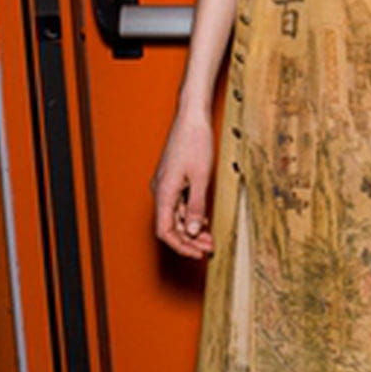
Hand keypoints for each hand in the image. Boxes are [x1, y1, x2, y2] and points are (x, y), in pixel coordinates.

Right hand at [153, 107, 216, 257]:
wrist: (191, 118)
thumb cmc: (195, 142)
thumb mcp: (201, 178)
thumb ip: (196, 206)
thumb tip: (193, 231)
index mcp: (164, 192)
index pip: (165, 231)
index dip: (181, 246)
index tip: (197, 254)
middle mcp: (161, 191)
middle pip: (170, 226)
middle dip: (189, 240)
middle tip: (208, 248)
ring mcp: (166, 185)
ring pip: (175, 217)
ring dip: (191, 230)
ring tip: (209, 238)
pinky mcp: (173, 180)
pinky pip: (178, 205)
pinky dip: (190, 215)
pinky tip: (203, 220)